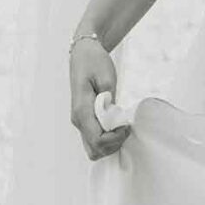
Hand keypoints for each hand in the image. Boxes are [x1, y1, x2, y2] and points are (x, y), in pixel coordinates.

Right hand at [69, 38, 129, 160]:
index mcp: (82, 111)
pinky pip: (93, 139)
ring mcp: (79, 121)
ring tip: (122, 126)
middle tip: (125, 127)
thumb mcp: (106, 78)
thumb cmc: (95, 62)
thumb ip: (109, 102)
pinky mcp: (84, 120)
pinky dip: (106, 139)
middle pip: (94, 150)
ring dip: (110, 144)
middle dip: (113, 145)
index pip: (97, 140)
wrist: (83, 53)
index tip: (126, 125)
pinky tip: (116, 126)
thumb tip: (114, 119)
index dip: (115, 139)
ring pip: (93, 148)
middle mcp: (78, 120)